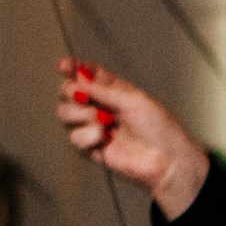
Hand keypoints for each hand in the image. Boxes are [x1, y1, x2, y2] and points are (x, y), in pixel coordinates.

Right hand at [55, 60, 209, 216]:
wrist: (164, 159)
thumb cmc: (159, 127)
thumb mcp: (133, 99)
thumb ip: (103, 89)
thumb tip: (78, 79)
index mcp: (112, 89)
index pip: (85, 73)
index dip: (71, 68)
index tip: (61, 66)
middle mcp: (99, 105)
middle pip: (67, 92)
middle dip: (72, 93)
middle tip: (84, 97)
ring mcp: (92, 126)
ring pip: (64, 114)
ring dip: (81, 115)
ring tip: (104, 121)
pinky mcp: (90, 147)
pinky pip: (74, 137)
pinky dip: (88, 136)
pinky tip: (105, 138)